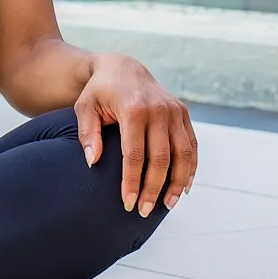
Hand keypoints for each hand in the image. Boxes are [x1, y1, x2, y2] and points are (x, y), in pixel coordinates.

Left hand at [74, 53, 197, 218]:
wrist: (123, 67)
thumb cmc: (99, 92)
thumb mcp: (85, 107)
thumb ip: (87, 134)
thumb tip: (91, 162)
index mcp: (133, 109)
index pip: (134, 155)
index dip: (132, 182)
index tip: (127, 203)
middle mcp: (158, 110)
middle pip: (161, 159)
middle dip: (153, 188)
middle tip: (144, 211)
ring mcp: (175, 111)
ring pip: (183, 154)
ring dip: (177, 183)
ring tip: (168, 205)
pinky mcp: (183, 113)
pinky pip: (192, 145)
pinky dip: (191, 168)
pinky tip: (184, 187)